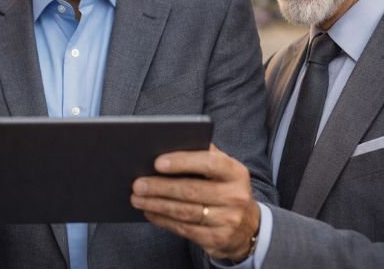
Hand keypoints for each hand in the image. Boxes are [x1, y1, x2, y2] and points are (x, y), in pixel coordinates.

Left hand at [130, 144, 258, 261]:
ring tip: (137, 198)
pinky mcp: (218, 239)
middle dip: (160, 187)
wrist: (246, 226)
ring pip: (185, 212)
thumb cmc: (223, 188)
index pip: (209, 163)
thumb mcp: (222, 169)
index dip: (182, 162)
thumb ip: (201, 155)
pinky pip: (185, 229)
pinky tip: (150, 212)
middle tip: (137, 184)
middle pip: (192, 190)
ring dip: (156, 204)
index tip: (157, 162)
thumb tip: (166, 145)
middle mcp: (236, 196)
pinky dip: (163, 220)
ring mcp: (228, 220)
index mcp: (236, 172)